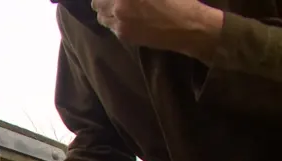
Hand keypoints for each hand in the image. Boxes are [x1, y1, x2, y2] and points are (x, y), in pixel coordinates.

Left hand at [91, 0, 222, 61]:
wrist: (187, 26)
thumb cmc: (177, 0)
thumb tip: (132, 0)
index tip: (113, 0)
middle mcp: (119, 3)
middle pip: (97, 2)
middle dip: (103, 0)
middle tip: (112, 0)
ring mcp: (119, 19)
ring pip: (100, 15)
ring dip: (105, 10)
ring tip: (116, 9)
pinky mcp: (122, 34)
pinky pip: (109, 26)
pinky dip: (113, 21)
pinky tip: (124, 19)